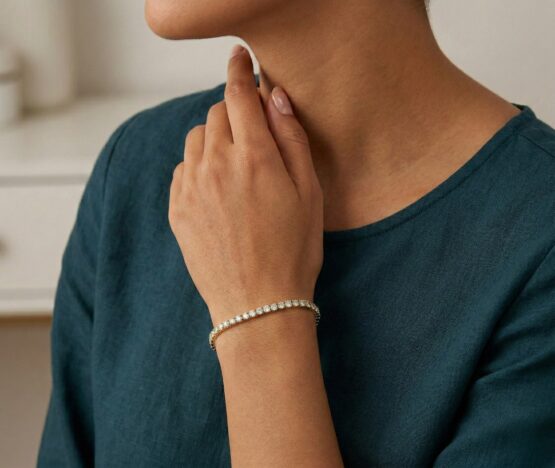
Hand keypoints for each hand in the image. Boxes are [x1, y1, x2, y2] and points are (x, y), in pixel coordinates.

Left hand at [168, 44, 323, 324]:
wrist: (258, 305)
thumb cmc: (293, 252)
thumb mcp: (310, 194)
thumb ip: (291, 140)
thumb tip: (275, 98)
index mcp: (253, 157)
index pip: (238, 95)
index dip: (240, 72)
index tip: (239, 60)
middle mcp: (216, 165)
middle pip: (215, 114)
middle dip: (234, 113)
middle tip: (252, 132)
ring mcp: (191, 188)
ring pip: (195, 139)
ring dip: (214, 138)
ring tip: (235, 164)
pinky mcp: (177, 210)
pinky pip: (182, 169)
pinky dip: (198, 166)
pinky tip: (217, 188)